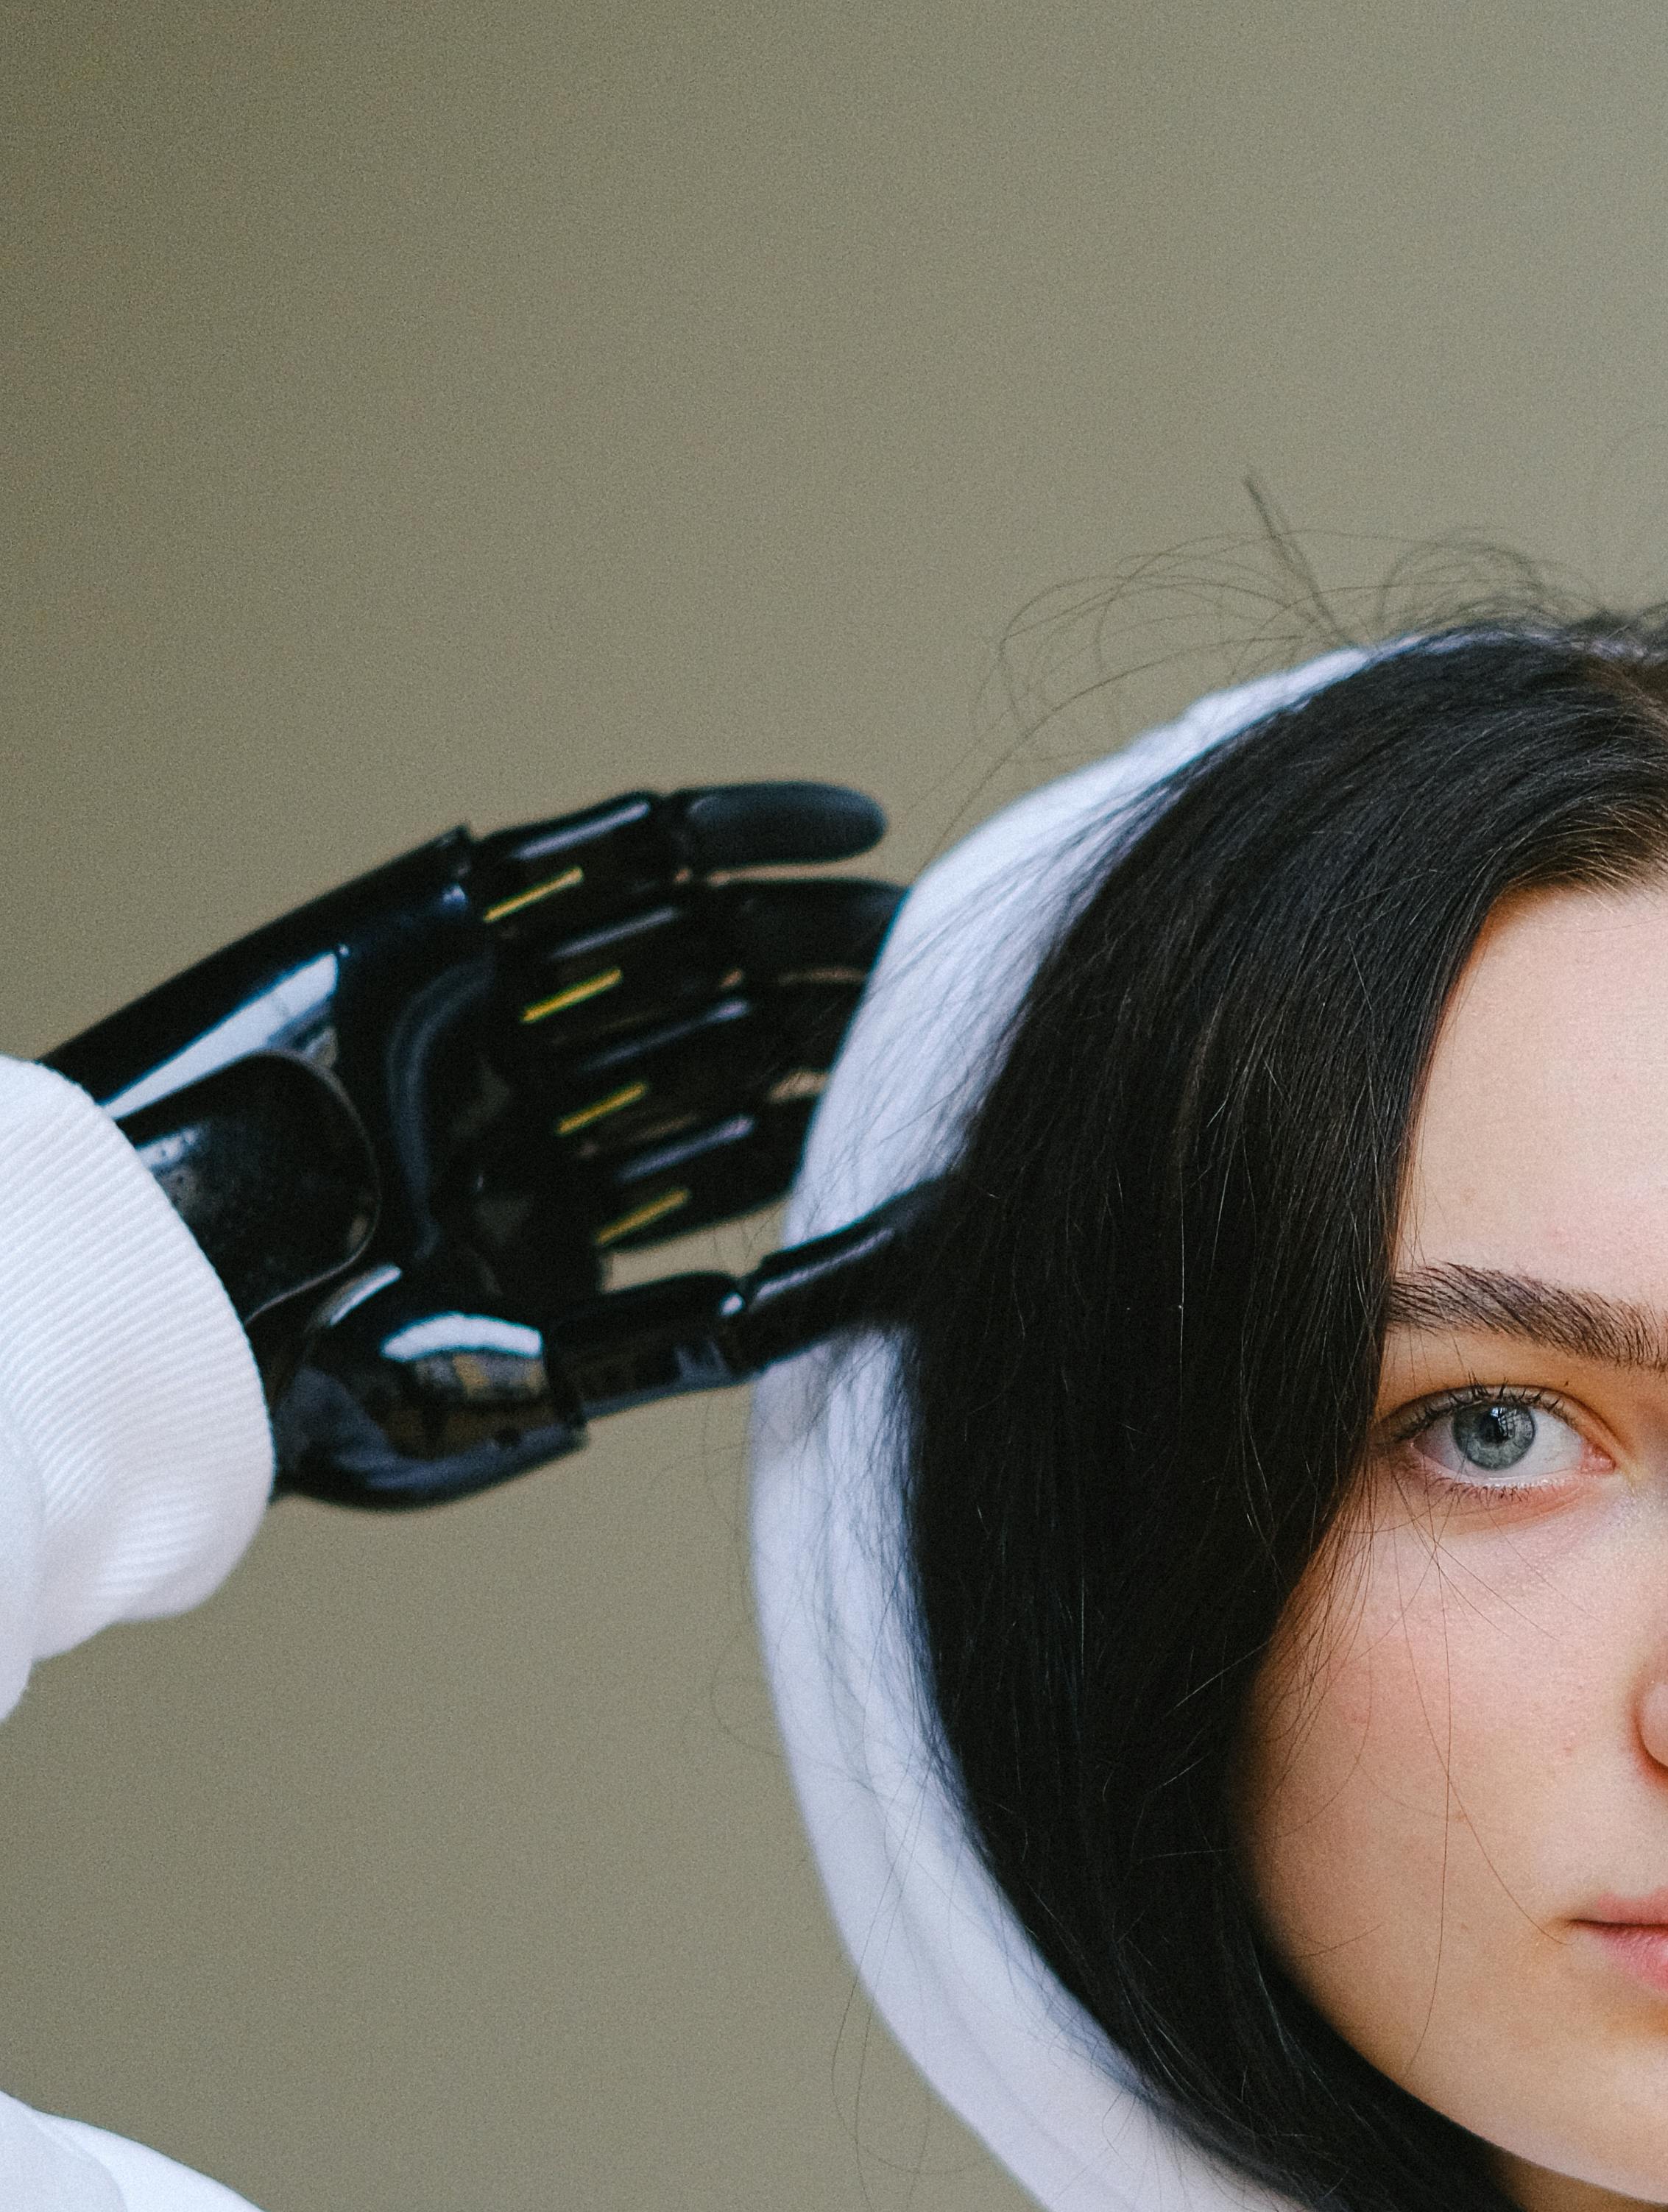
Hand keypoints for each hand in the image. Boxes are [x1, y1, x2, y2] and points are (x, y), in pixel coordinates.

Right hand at [51, 784, 912, 1506]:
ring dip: (804, 924)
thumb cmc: (332, 1384)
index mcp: (542, 1212)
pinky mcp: (436, 916)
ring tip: (915, 918)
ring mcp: (483, 1004)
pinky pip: (604, 854)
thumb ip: (715, 1335)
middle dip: (828, 1012)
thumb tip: (881, 1300)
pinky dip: (728, 827)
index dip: (830, 1117)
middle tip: (947, 989)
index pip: (720, 1147)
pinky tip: (848, 827)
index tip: (946, 1103)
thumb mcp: (560, 1374)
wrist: (176, 1312)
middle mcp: (522, 1102)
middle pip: (712, 1035)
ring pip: (680, 941)